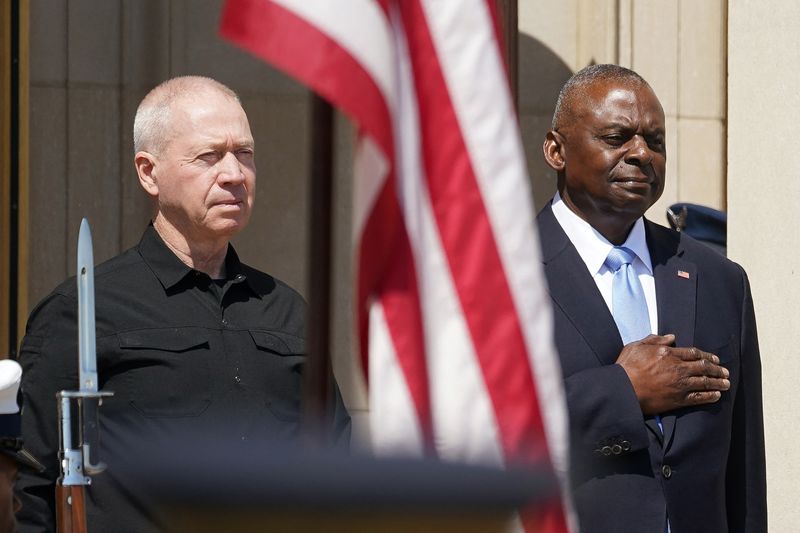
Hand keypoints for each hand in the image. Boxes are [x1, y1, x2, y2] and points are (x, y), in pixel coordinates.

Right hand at [615, 334, 729, 414]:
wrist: (623, 390)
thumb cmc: (626, 368)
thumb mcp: (636, 346)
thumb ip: (654, 340)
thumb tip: (671, 337)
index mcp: (668, 353)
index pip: (693, 353)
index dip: (706, 356)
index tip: (715, 358)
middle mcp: (678, 368)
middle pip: (703, 367)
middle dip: (716, 369)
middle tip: (725, 371)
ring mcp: (680, 384)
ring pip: (705, 382)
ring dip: (718, 382)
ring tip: (726, 383)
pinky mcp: (678, 399)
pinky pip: (699, 397)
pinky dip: (710, 396)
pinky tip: (717, 395)